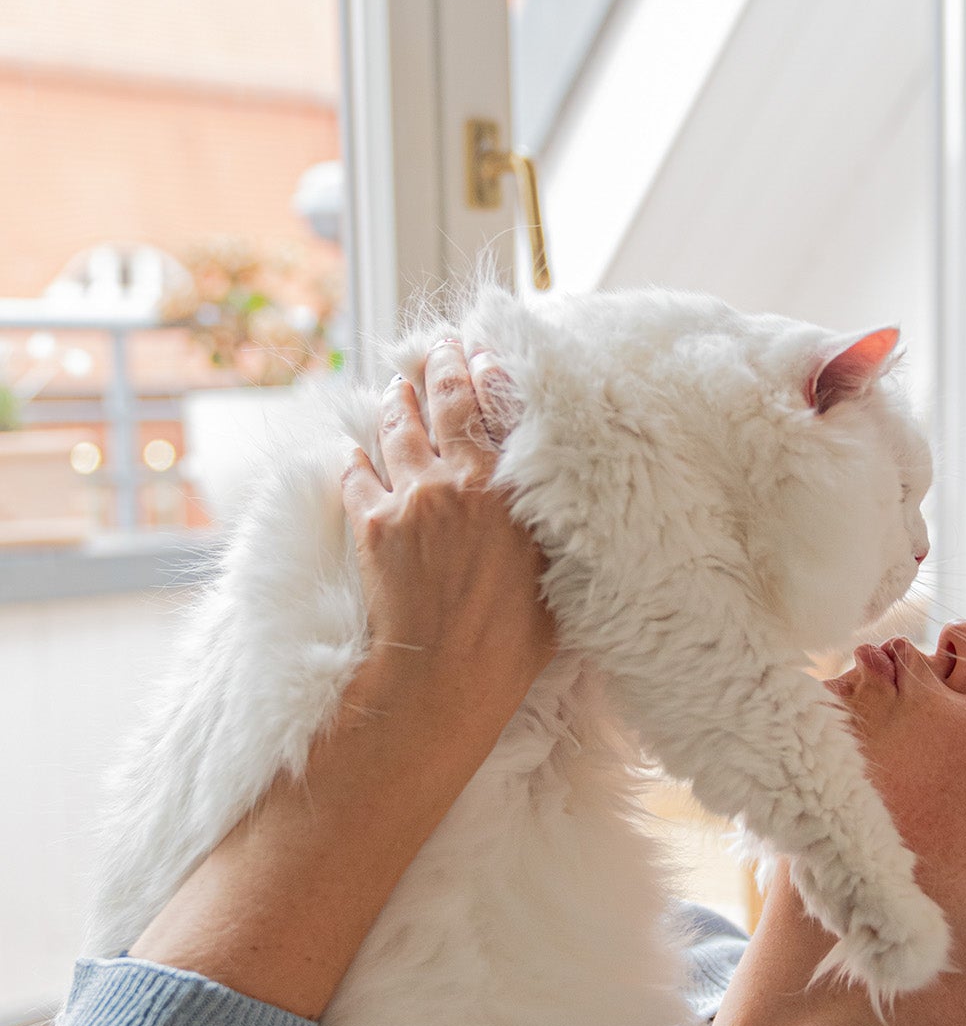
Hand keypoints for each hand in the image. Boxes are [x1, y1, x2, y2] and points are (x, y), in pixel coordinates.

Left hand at [341, 335, 556, 729]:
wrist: (441, 679)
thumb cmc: (509, 643)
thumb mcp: (551, 577)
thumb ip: (546, 528)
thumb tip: (553, 503)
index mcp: (506, 490)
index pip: (496, 410)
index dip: (487, 373)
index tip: (483, 351)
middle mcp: (456, 482)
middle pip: (444, 404)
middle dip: (441, 367)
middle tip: (439, 346)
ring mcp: (409, 499)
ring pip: (397, 429)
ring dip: (396, 401)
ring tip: (396, 384)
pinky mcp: (371, 524)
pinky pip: (356, 475)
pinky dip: (355, 458)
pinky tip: (353, 449)